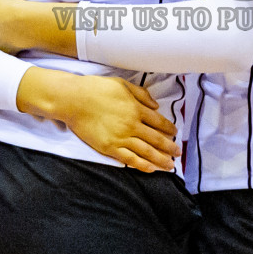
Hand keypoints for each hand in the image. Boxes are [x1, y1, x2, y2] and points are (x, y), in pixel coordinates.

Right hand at [19, 69, 181, 172]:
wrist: (74, 100)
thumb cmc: (96, 89)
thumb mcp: (122, 84)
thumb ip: (141, 94)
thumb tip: (156, 105)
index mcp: (136, 108)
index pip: (159, 122)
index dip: (169, 129)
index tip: (176, 133)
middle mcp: (132, 125)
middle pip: (157, 139)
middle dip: (170, 147)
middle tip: (178, 153)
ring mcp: (121, 138)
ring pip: (147, 152)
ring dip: (161, 160)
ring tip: (170, 166)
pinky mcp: (109, 148)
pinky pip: (130, 159)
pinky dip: (142, 165)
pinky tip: (151, 169)